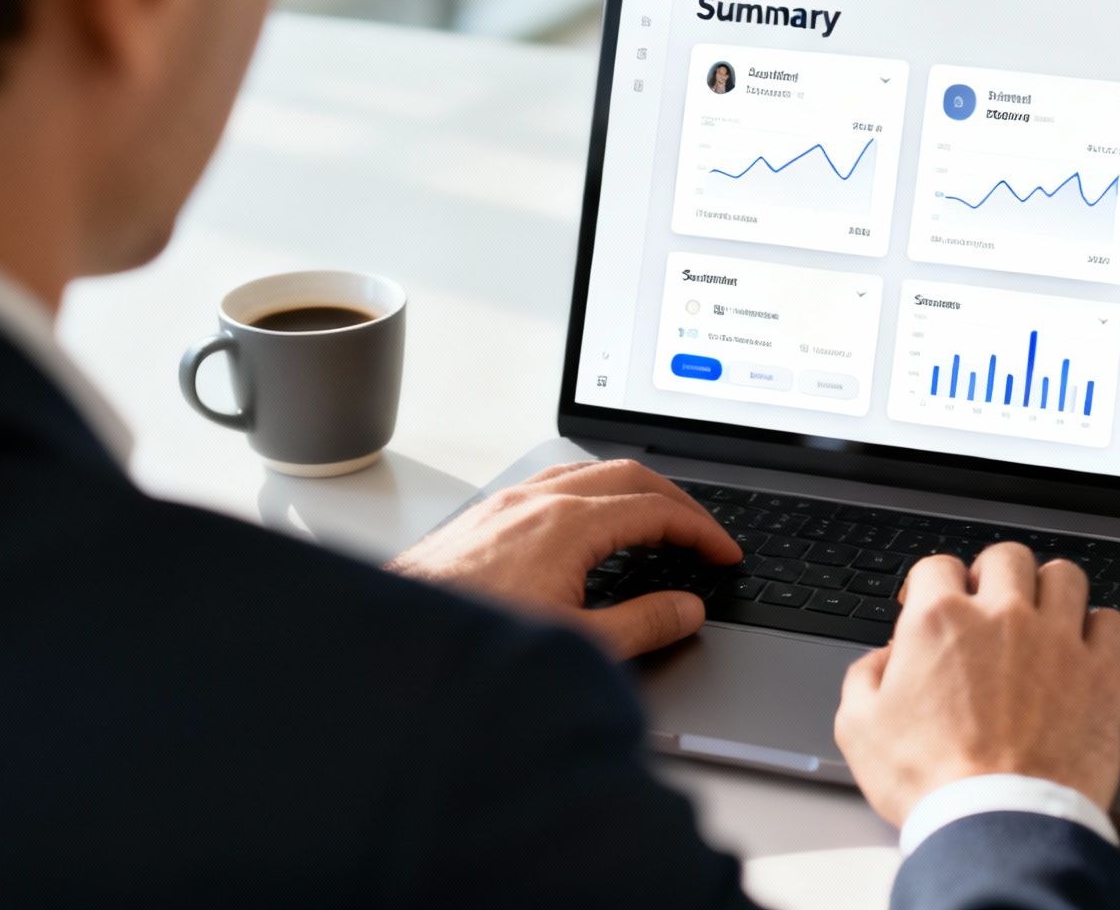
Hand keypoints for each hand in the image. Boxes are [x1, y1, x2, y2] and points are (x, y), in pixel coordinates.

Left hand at [386, 459, 741, 658]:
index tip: (723, 554)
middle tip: (703, 534)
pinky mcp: (486, 516)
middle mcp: (537, 502)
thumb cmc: (477, 645)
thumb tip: (687, 609)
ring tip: (658, 523)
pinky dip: (593, 495)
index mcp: (567, 525)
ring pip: (589, 473)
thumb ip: (643, 624)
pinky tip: (592, 522)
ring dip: (633, 491)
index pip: (657, 510)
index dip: (701, 531)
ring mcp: (507, 503)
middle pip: (629, 476)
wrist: (397, 645)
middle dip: (677, 502)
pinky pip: (554, 484)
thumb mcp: (578, 645)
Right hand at [833, 542, 1119, 825]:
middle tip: (989, 605)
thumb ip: (864, 677)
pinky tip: (1084, 648)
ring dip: (1049, 591)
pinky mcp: (1100, 672)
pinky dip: (1099, 628)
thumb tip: (881, 660)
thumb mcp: (859, 729)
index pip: (937, 566)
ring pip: (1064, 576)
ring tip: (1042, 617)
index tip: (932, 604)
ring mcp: (1057, 639)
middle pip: (1007, 557)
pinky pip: (1112, 622)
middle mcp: (1002, 616)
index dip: (931, 585)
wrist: (1000, 823)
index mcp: (939, 621)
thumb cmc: (932, 781)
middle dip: (994, 575)